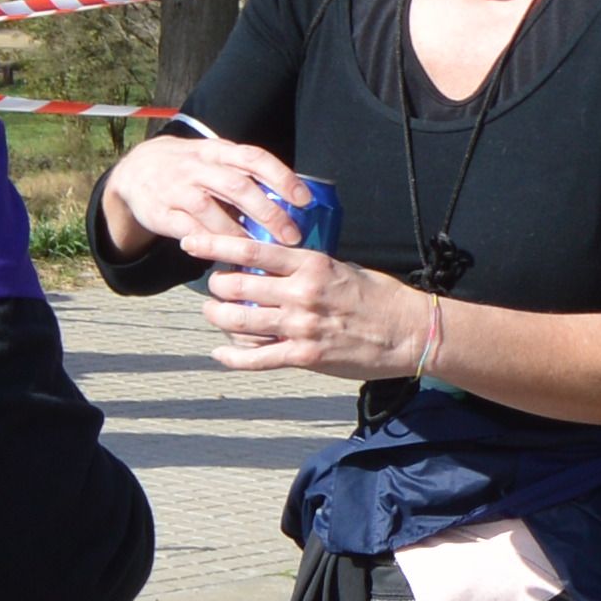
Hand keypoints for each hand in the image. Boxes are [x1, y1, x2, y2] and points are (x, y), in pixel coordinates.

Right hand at [101, 128, 306, 267]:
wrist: (135, 170)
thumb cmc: (190, 167)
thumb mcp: (215, 159)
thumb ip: (246, 175)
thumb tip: (290, 200)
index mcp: (217, 151)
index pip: (254, 158)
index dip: (281, 177)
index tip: (304, 200)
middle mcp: (197, 166)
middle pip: (237, 186)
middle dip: (267, 212)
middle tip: (290, 236)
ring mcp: (176, 189)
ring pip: (209, 210)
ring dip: (237, 233)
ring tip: (260, 251)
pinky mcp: (161, 213)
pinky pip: (186, 230)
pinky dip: (207, 243)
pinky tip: (224, 256)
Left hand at [201, 241, 436, 380]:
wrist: (409, 332)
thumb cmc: (378, 297)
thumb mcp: (341, 267)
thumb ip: (305, 266)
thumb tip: (273, 263)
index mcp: (310, 264)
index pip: (251, 250)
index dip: (215, 245)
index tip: (191, 242)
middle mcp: (301, 293)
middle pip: (236, 286)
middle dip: (215, 287)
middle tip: (214, 287)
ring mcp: (301, 327)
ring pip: (239, 321)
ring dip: (218, 317)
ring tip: (215, 314)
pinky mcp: (305, 357)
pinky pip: (256, 359)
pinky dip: (232, 357)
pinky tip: (221, 353)